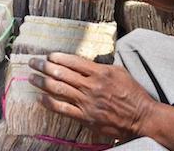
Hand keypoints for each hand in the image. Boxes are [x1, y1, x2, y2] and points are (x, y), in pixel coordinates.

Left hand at [28, 53, 156, 139]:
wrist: (141, 118)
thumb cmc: (132, 93)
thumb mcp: (119, 72)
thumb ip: (100, 66)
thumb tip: (82, 62)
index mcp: (100, 72)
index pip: (74, 61)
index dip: (58, 57)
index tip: (49, 55)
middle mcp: (91, 86)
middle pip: (62, 73)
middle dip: (44, 66)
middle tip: (33, 62)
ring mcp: (87, 103)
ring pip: (59, 90)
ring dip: (43, 82)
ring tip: (32, 77)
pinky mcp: (85, 117)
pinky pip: (63, 109)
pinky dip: (49, 103)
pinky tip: (40, 98)